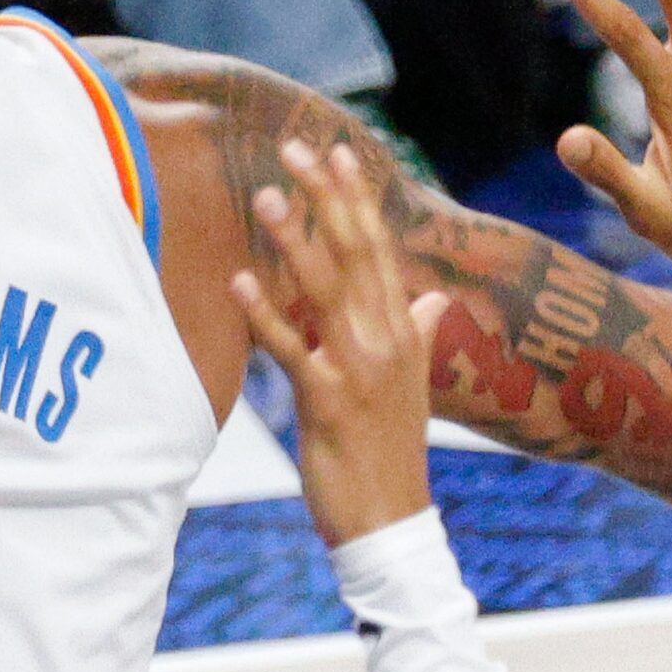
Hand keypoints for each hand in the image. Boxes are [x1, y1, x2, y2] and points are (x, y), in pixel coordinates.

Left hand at [231, 141, 450, 546]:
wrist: (392, 521)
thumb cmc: (389, 451)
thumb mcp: (409, 386)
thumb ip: (418, 336)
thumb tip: (433, 301)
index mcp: (405, 332)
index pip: (381, 249)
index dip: (357, 199)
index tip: (337, 152)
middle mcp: (389, 341)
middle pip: (357, 254)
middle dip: (328, 199)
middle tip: (296, 149)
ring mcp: (361, 370)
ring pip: (327, 292)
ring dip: (296, 242)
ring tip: (266, 197)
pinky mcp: (330, 402)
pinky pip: (293, 350)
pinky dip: (266, 314)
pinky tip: (238, 281)